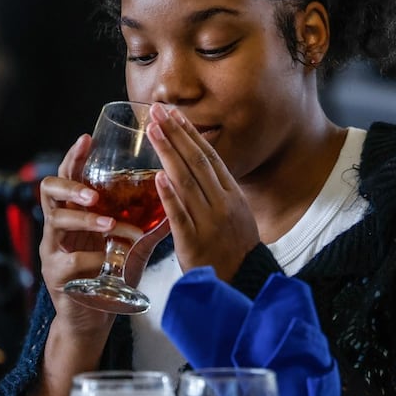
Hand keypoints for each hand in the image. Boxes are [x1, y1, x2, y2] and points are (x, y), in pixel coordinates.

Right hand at [38, 133, 170, 336]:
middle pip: (48, 190)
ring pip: (56, 221)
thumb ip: (149, 226)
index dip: (75, 156)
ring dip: (84, 220)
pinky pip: (71, 261)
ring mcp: (52, 250)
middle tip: (93, 192)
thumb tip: (178, 201)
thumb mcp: (133, 247)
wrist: (96, 318)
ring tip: (109, 224)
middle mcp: (59, 226)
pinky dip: (94, 259)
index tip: (87, 138)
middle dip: (70, 185)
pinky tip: (110, 262)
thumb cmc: (113, 276)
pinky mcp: (55, 275)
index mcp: (76, 212)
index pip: (70, 176)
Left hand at [146, 105, 260, 281]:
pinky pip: (180, 215)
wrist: (243, 283)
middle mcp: (223, 203)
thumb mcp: (235, 214)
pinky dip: (169, 195)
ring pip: (187, 181)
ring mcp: (209, 222)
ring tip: (153, 131)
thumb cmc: (235, 249)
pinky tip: (158, 177)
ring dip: (169, 153)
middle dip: (175, 134)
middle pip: (197, 162)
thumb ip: (218, 192)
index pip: (209, 156)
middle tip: (158, 112)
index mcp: (232, 194)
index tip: (174, 114)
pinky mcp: (194, 242)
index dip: (190, 133)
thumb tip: (200, 169)